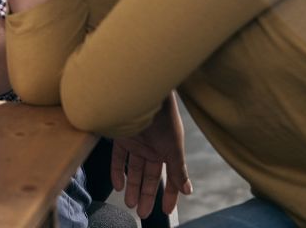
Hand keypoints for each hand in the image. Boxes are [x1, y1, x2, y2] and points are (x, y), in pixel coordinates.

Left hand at [110, 93, 192, 218]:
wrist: (144, 93)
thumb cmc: (164, 118)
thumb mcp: (174, 148)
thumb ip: (179, 170)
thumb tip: (188, 191)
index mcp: (168, 150)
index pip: (169, 177)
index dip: (169, 194)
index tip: (166, 211)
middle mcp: (152, 148)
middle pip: (149, 176)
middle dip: (146, 194)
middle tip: (141, 212)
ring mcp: (136, 143)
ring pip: (133, 170)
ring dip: (131, 186)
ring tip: (130, 203)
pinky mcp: (120, 138)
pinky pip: (117, 158)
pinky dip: (117, 171)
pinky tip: (117, 185)